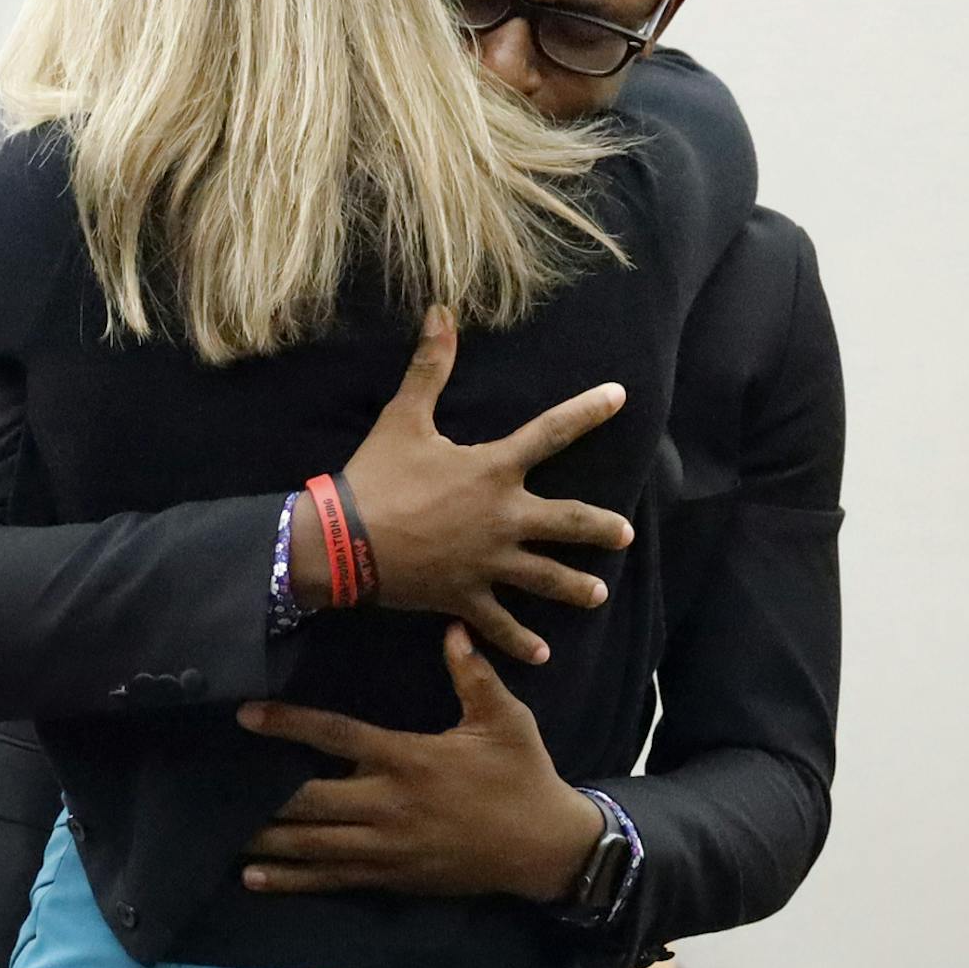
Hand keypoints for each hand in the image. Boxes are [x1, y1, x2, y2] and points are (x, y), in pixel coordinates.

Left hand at [236, 622, 606, 902]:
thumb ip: (474, 675)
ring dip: (264, 840)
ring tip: (219, 834)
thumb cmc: (523, 776)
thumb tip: (453, 629)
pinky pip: (331, 879)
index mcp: (409, 759)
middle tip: (213, 786)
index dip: (288, 725)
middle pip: (307, 801)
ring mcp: (387, 847)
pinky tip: (253, 878)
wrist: (544, 848)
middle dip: (258, 796)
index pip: (336, 737)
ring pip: (311, 845)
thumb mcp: (506, 720)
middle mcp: (388, 804)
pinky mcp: (392, 876)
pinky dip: (290, 880)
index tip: (246, 714)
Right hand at [293, 305, 634, 664]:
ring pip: (545, 578)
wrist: (343, 542)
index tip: (620, 397)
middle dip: (600, 528)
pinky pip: (500, 624)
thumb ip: (430, 366)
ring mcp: (489, 562)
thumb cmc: (375, 477)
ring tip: (597, 594)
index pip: (552, 433)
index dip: (588, 411)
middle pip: (567, 522)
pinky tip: (541, 655)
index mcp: (494, 470)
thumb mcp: (404, 417)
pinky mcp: (466, 596)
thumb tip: (441, 312)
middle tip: (625, 534)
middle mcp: (503, 518)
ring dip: (574, 587)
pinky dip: (519, 641)